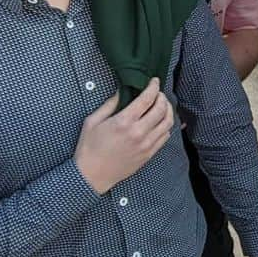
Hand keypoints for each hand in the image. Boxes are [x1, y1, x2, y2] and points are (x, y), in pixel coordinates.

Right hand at [74, 78, 174, 193]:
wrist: (92, 175)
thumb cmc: (89, 148)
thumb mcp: (93, 121)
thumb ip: (109, 104)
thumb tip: (122, 92)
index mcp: (124, 122)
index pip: (147, 99)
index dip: (153, 87)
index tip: (154, 81)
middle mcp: (139, 133)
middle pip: (162, 109)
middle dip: (162, 97)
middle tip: (158, 93)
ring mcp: (146, 145)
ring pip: (168, 123)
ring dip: (167, 110)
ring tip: (162, 105)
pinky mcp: (149, 154)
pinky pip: (165, 136)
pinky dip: (166, 125)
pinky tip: (159, 121)